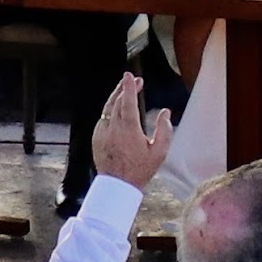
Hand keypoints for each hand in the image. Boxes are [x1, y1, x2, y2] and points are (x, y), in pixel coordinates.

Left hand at [90, 76, 173, 192]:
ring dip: (115, 97)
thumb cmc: (140, 170)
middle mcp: (112, 128)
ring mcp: (102, 132)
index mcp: (128, 130)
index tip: (130, 75)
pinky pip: (103, 118)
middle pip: (116, 101)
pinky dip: (110, 110)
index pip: (127, 102)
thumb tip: (165, 113)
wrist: (117, 185)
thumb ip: (164, 130)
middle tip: (135, 81)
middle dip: (125, 88)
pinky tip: (116, 110)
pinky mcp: (96, 138)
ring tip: (124, 90)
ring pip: (107, 108)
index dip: (129, 87)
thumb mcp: (159, 152)